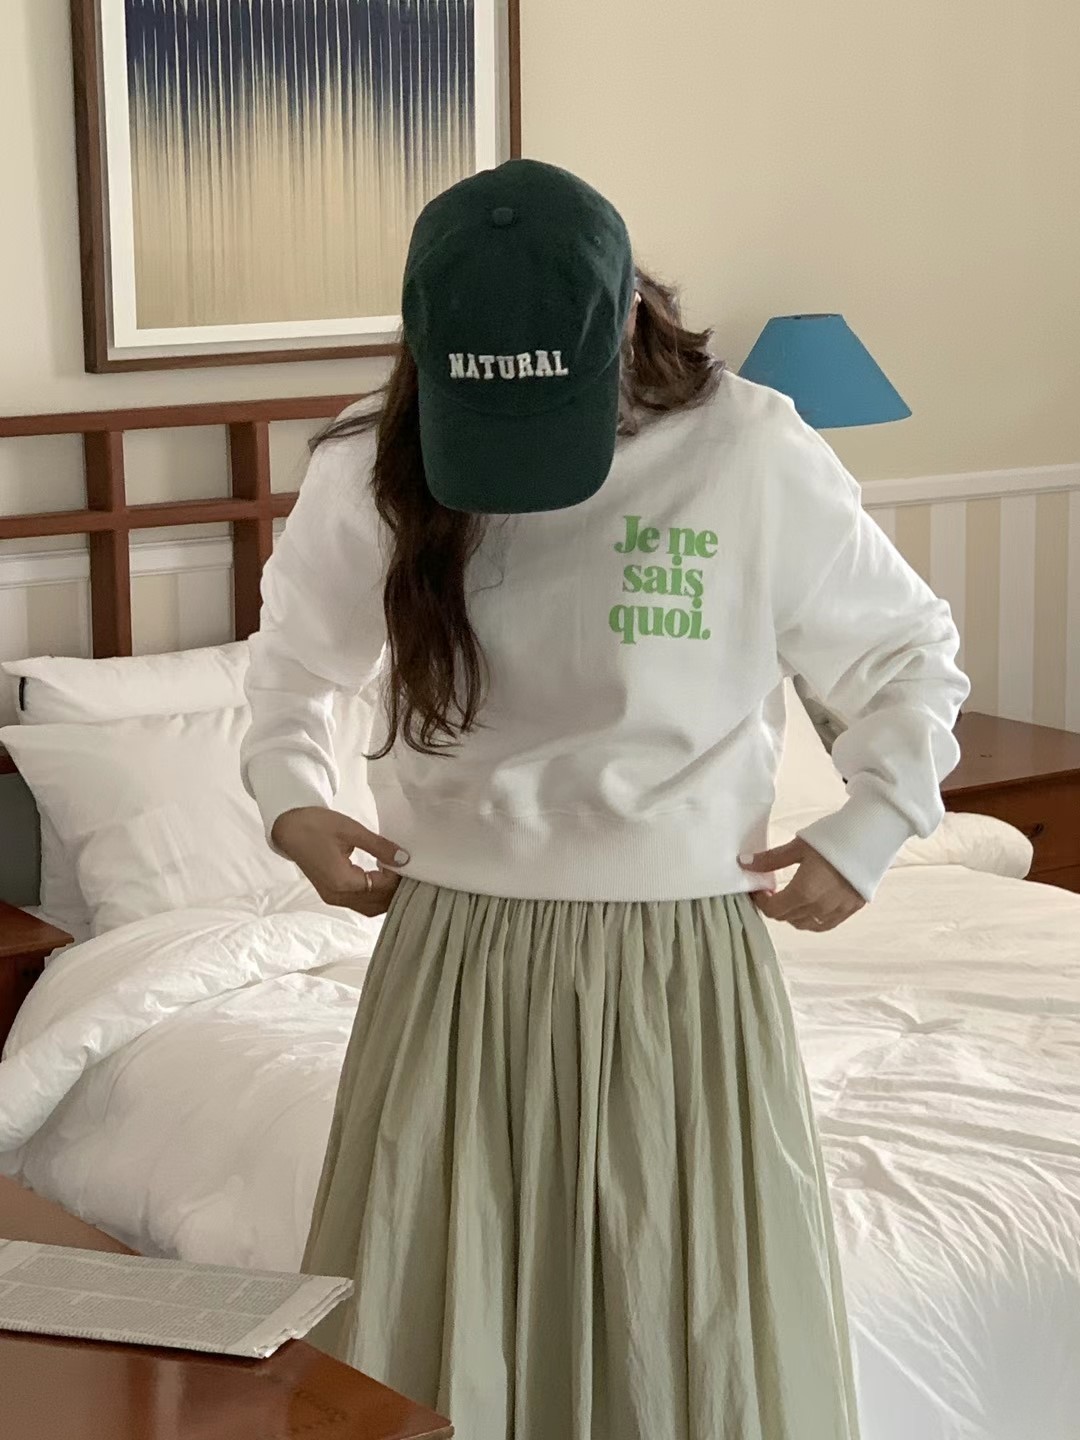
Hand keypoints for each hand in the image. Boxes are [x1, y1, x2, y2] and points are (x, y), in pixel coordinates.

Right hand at [272, 807, 408, 917]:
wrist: (288, 828)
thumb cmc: (316, 825)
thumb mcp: (351, 830)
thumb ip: (379, 846)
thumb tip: (404, 859)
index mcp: (342, 882)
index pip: (381, 888)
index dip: (397, 876)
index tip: (406, 860)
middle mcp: (338, 896)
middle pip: (377, 904)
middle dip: (395, 890)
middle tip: (409, 871)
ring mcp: (333, 898)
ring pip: (369, 907)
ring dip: (386, 895)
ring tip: (398, 875)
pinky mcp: (331, 894)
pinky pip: (360, 902)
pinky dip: (375, 895)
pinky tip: (383, 878)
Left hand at [739, 839, 864, 931]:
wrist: (872, 834)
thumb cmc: (833, 837)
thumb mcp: (798, 846)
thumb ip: (770, 860)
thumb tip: (744, 863)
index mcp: (804, 892)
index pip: (773, 910)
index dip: (761, 902)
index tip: (758, 889)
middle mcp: (820, 907)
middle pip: (787, 918)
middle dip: (775, 906)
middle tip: (771, 891)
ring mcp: (838, 910)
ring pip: (805, 925)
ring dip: (792, 915)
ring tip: (790, 896)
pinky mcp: (852, 909)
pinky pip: (825, 925)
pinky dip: (812, 920)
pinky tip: (809, 907)